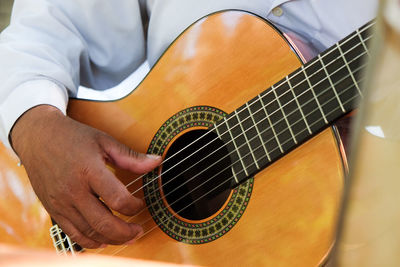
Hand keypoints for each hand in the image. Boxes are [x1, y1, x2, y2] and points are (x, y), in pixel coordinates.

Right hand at [11, 105, 161, 247]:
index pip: (118, 199)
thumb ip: (131, 156)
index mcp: (89, 170)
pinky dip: (90, 241)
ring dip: (112, 239)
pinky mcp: (53, 209)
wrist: (37, 137)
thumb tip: (157, 162)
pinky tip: (103, 241)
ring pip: (89, 232)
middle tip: (139, 230)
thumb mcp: (104, 141)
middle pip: (104, 223)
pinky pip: (73, 234)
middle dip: (126, 232)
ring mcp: (61, 203)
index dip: (135, 206)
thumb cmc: (73, 137)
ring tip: (127, 237)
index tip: (141, 204)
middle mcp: (73, 190)